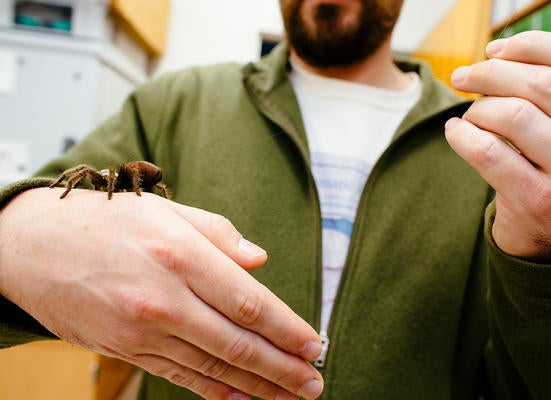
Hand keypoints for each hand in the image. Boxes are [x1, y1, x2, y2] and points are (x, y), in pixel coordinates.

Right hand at [0, 188, 322, 399]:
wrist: (30, 246)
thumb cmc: (105, 221)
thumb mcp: (165, 210)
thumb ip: (219, 234)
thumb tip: (259, 261)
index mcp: (180, 255)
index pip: (249, 302)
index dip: (287, 328)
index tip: (314, 344)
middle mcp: (164, 298)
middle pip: (237, 342)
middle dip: (282, 367)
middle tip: (314, 382)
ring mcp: (141, 330)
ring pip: (212, 367)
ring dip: (257, 385)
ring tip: (290, 396)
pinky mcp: (125, 349)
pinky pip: (178, 376)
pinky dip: (214, 391)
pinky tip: (241, 399)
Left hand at [445, 16, 550, 260]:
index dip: (533, 45)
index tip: (494, 49)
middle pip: (542, 85)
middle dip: (491, 72)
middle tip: (463, 76)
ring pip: (513, 115)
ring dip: (478, 107)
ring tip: (468, 114)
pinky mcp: (538, 202)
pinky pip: (486, 151)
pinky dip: (461, 134)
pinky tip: (455, 132)